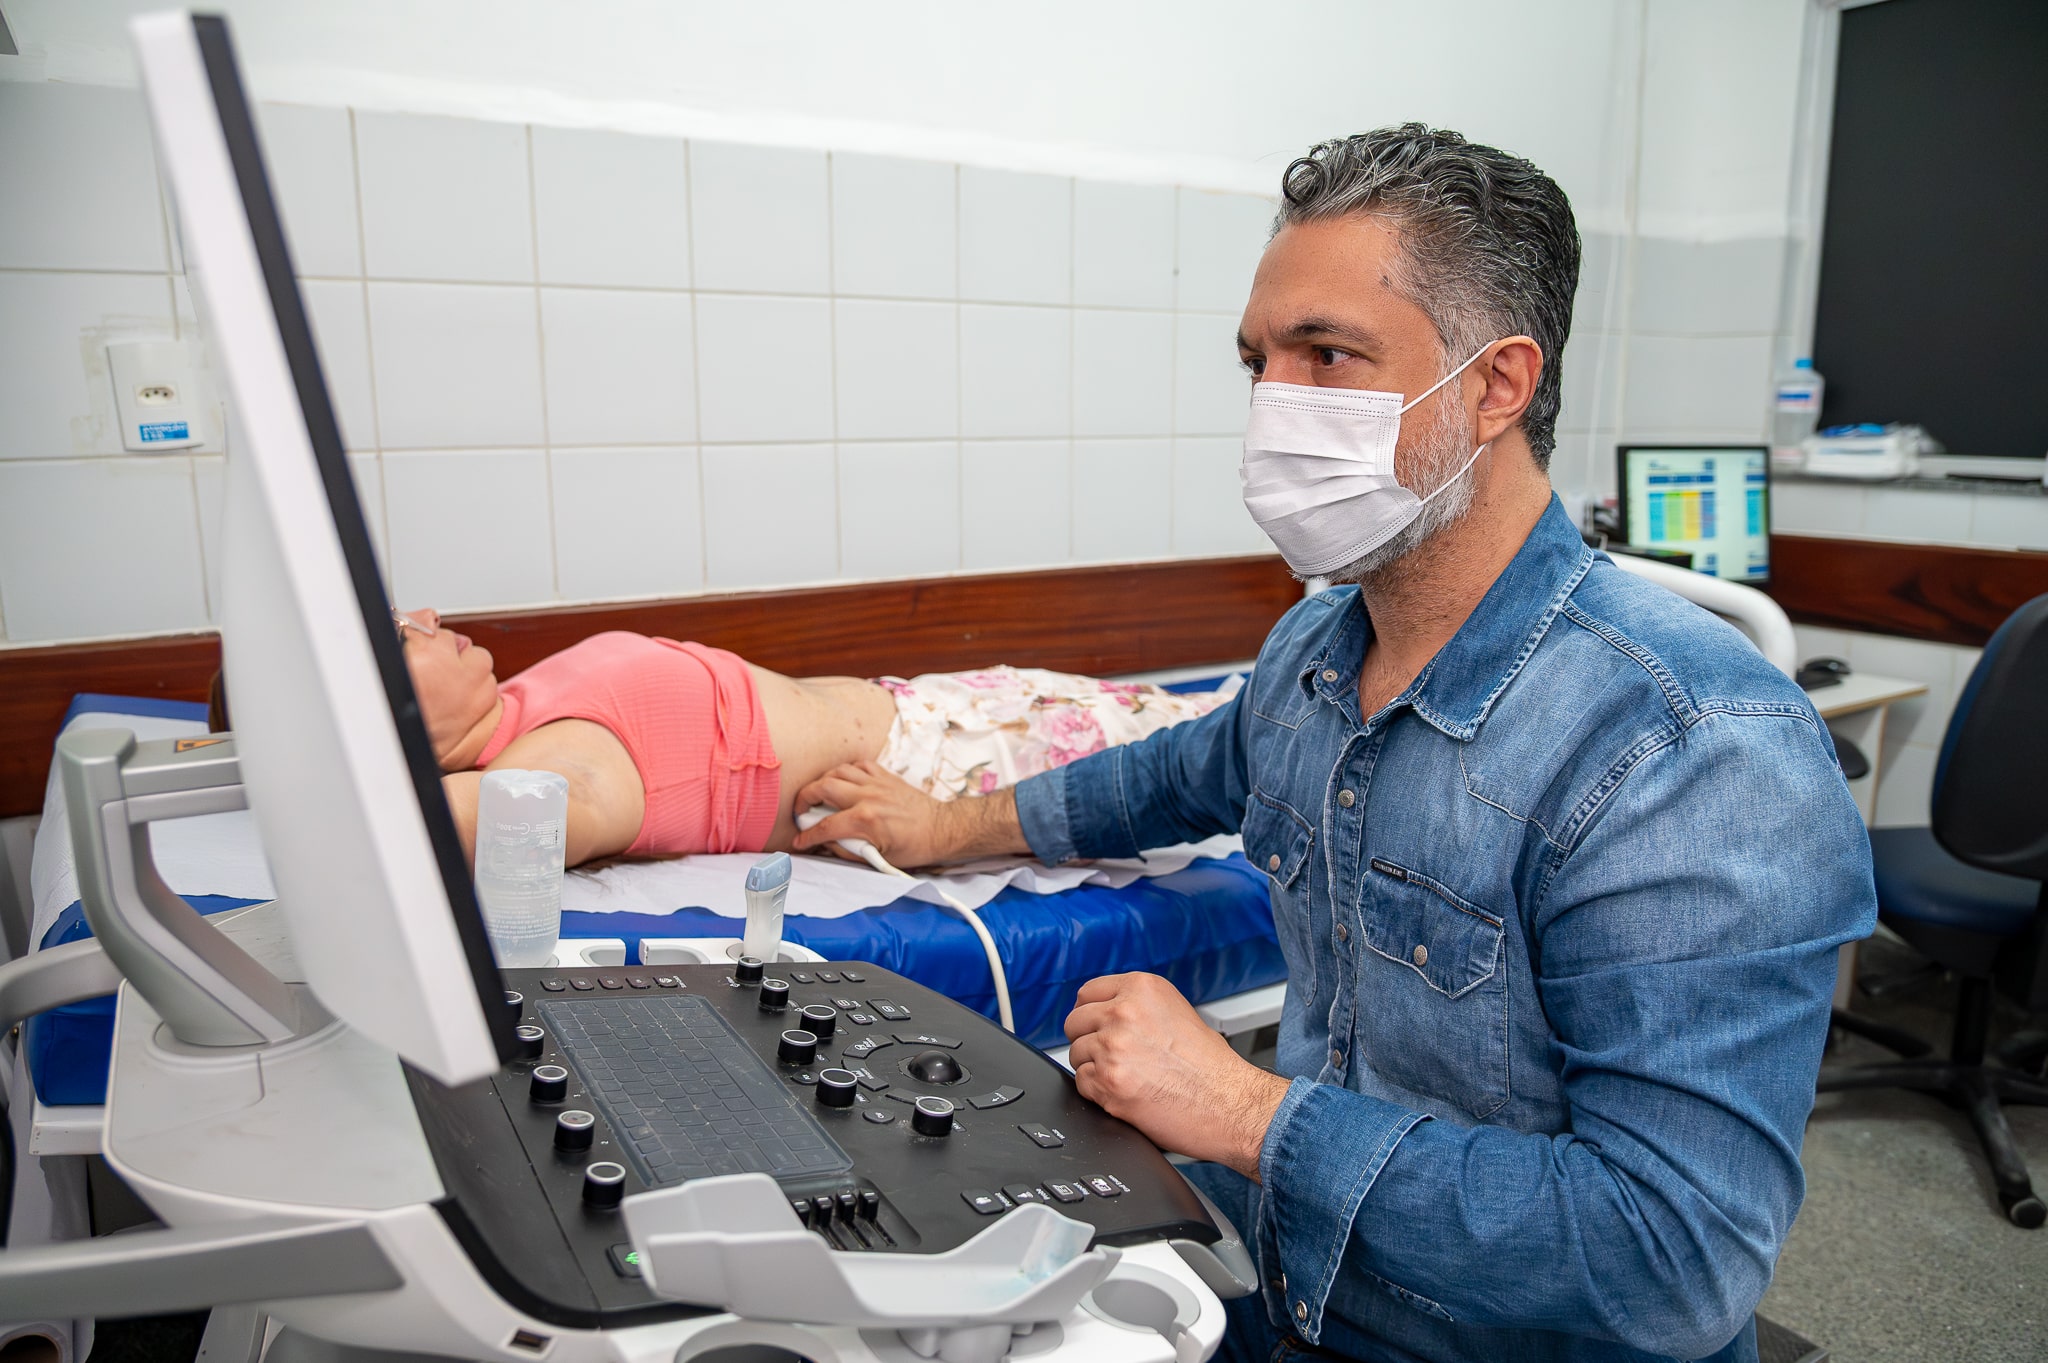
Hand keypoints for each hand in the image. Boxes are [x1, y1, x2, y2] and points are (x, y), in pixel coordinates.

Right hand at [792, 761, 1002, 868]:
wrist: (941, 829)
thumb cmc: (913, 847)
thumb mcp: (879, 858)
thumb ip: (848, 850)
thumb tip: (825, 843)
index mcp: (866, 821)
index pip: (825, 827)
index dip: (807, 836)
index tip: (799, 841)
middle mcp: (868, 797)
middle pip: (823, 787)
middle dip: (804, 798)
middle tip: (801, 810)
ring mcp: (877, 783)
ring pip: (838, 771)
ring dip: (822, 781)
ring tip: (818, 795)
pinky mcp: (885, 776)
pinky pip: (858, 765)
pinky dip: (845, 771)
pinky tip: (842, 781)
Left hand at [1064, 973, 1289, 1178]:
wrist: (1230, 1104)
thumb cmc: (1212, 1067)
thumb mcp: (1176, 1012)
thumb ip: (1138, 1006)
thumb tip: (1105, 1011)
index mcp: (1142, 989)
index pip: (1087, 992)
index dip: (1090, 1012)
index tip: (1094, 1024)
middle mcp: (1123, 1013)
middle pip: (1074, 1022)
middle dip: (1087, 1039)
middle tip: (1111, 1055)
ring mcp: (1112, 1047)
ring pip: (1075, 1054)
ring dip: (1093, 1067)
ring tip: (1126, 1076)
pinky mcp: (1107, 1082)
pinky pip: (1081, 1083)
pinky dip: (1096, 1092)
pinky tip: (1124, 1093)